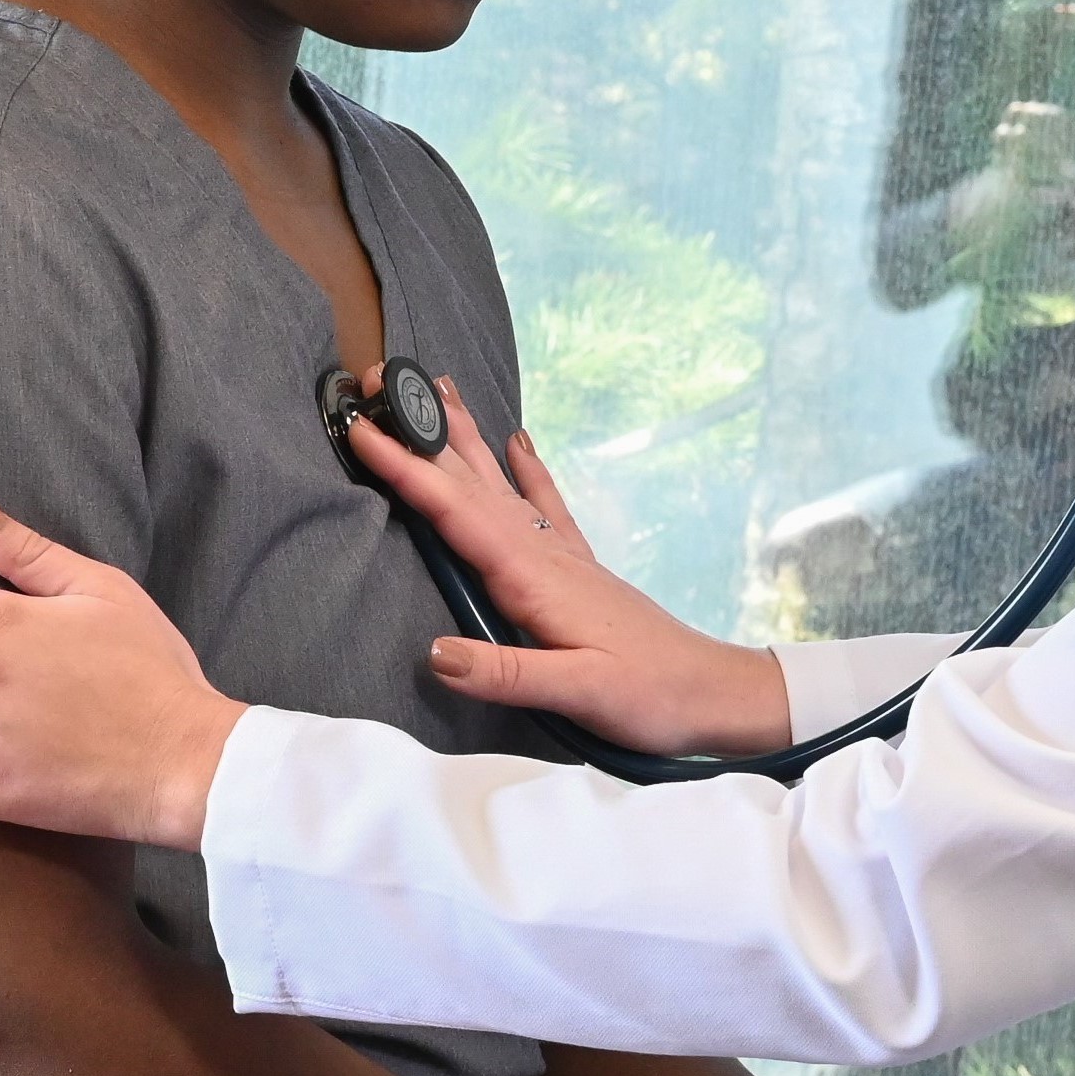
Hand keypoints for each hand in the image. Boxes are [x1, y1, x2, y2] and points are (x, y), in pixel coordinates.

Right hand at [353, 380, 790, 756]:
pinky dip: (528, 468)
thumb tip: (434, 652)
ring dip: (466, 437)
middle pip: (472, 482)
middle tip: (385, 380)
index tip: (363, 430)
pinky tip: (519, 441)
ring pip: (502, 483)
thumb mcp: (578, 694)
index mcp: (533, 578)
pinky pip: (545, 504)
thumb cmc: (649, 695)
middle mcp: (545, 554)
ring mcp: (564, 556)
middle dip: (424, 432)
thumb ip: (506, 674)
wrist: (712, 690)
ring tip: (439, 387)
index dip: (405, 471)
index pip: (456, 513)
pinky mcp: (580, 568)